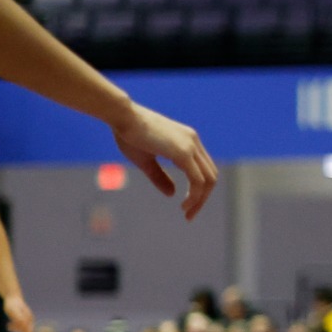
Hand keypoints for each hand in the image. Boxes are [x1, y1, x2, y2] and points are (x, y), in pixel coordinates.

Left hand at [0, 295, 31, 331]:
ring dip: (17, 331)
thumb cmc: (12, 304)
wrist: (13, 297)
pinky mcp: (23, 318)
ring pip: (24, 330)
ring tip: (8, 326)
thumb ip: (19, 319)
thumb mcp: (13, 311)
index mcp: (28, 320)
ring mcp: (27, 320)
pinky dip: (15, 328)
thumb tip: (23, 327)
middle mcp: (30, 321)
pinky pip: (21, 326)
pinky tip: (9, 325)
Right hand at [111, 102, 216, 219]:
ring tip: (187, 212)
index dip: (199, 190)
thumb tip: (173, 194)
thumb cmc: (129, 134)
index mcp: (187, 141)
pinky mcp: (183, 151)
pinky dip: (194, 195)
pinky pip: (197, 180)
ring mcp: (191, 145)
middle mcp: (193, 142)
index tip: (187, 206)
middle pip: (210, 176)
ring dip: (200, 200)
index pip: (204, 170)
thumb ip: (160, 176)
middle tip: (189, 215)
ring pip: (208, 180)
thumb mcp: (146, 160)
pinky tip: (183, 205)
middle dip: (202, 198)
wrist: (121, 115)